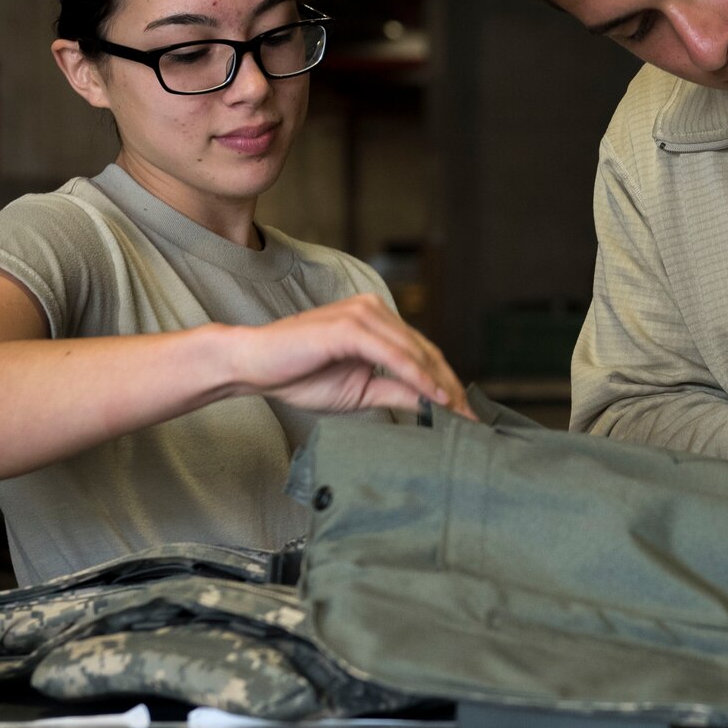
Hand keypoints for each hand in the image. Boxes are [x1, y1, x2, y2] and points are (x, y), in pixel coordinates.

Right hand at [223, 293, 472, 419]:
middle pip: (426, 351)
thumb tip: (435, 406)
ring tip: (460, 412)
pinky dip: (417, 377)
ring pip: (415, 352)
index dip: (447, 383)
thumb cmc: (300, 375)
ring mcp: (362, 314)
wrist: (255, 366)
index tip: (467, 413)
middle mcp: (374, 310)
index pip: (423, 353)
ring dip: (441, 384)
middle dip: (451, 386)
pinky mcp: (349, 326)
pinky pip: (393, 355)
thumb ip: (397, 392)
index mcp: (377, 321)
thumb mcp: (360, 391)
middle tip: (473, 418)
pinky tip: (436, 397)